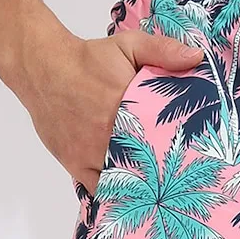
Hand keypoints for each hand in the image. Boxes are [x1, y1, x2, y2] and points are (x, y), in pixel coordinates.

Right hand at [14, 25, 202, 195]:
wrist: (41, 67)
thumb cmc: (89, 59)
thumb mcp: (129, 46)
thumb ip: (163, 51)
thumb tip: (197, 57)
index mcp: (125, 110)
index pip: (161, 141)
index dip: (179, 154)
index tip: (194, 161)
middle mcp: (107, 136)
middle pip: (145, 166)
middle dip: (164, 174)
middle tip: (182, 179)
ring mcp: (90, 154)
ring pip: (123, 182)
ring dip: (141, 185)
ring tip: (161, 189)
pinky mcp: (75, 164)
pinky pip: (99, 188)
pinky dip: (115, 192)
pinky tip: (131, 191)